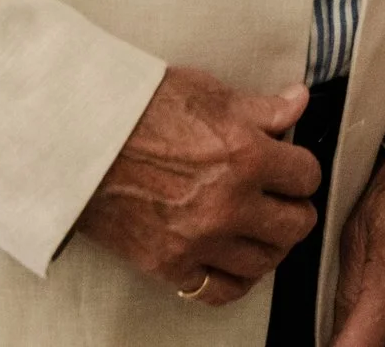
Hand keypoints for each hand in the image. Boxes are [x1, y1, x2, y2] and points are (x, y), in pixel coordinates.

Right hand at [76, 67, 322, 304]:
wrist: (78, 140)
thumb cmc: (137, 108)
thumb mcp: (207, 92)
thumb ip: (260, 108)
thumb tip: (298, 103)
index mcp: (244, 154)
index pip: (306, 175)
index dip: (301, 169)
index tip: (292, 168)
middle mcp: (229, 203)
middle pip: (296, 225)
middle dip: (296, 209)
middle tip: (284, 200)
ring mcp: (200, 240)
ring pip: (265, 262)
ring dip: (270, 245)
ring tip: (262, 229)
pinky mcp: (170, 265)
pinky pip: (219, 290)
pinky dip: (234, 280)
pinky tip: (234, 262)